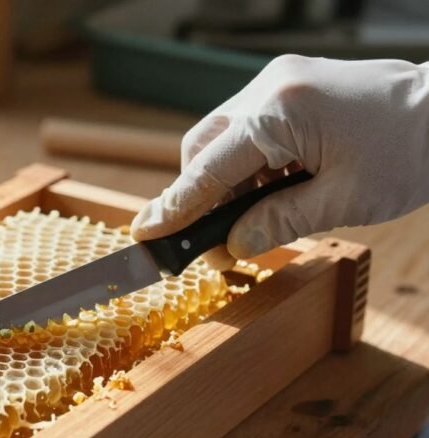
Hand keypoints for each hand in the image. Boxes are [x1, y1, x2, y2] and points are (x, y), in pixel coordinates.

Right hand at [131, 55, 428, 267]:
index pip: (208, 169)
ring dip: (227, 180)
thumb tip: (232, 245)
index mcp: (280, 113)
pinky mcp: (292, 85)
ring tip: (251, 217)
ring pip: (223, 137)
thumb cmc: (411, 152)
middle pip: (204, 145)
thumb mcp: (343, 201)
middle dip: (199, 193)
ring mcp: (280, 82)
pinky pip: (249, 127)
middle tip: (207, 238)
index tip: (146, 233)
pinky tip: (273, 188)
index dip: (175, 207)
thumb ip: (278, 222)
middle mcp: (270, 88)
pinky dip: (250, 163)